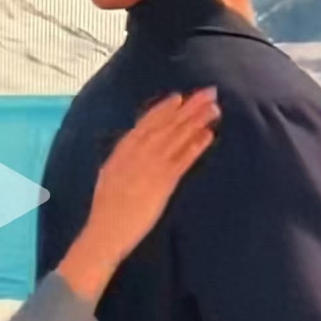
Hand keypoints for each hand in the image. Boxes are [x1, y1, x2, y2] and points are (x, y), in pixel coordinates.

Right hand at [57, 88, 219, 304]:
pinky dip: (196, 145)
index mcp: (123, 149)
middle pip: (167, 124)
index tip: (178, 96)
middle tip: (208, 93)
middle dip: (189, 108)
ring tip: (214, 109)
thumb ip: (124, 157)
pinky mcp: (164, 181)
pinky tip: (208, 135)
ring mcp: (151, 165)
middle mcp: (138, 151)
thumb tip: (133, 147)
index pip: (146, 122)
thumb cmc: (106, 205)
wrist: (106, 228)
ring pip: (177, 137)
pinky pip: (183, 159)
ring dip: (197, 121)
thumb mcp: (110, 172)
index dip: (164, 108)